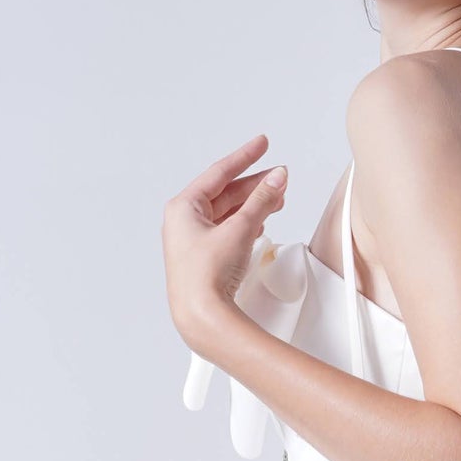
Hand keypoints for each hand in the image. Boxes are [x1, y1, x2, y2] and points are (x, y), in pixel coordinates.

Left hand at [163, 135, 287, 353]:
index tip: (262, 144)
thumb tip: (277, 178)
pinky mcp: (205, 258)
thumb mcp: (239, 230)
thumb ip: (262, 200)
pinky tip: (260, 221)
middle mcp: (184, 222)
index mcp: (183, 207)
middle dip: (254, 184)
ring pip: (229, 212)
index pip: (219, 172)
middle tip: (278, 176)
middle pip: (225, 193)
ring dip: (254, 204)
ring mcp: (194, 241)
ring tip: (277, 197)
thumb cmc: (205, 277)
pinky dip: (247, 223)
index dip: (245, 157)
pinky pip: (228, 230)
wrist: (201, 316)